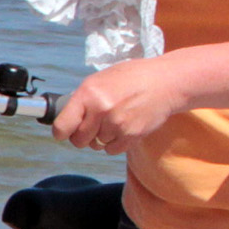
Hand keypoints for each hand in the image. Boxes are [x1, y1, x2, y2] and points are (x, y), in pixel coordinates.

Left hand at [52, 58, 182, 152]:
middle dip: (82, 137)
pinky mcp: (131, 135)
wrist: (166, 82)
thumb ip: (83, 99)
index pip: (62, 125)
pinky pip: (112, 150)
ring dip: (101, 138)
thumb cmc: (131, 78)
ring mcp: (117, 124)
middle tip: (91, 128)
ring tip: (114, 121)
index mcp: (88, 93)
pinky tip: (122, 129)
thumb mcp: (100, 80)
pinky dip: (114, 144)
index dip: (61, 132)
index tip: (64, 132)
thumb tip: (66, 118)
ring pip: (96, 145)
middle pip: (78, 140)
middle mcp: (101, 110)